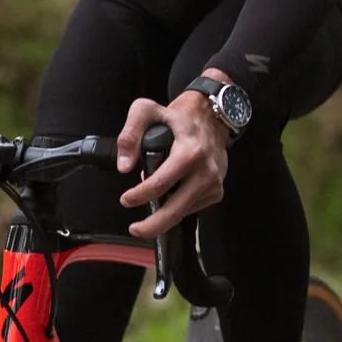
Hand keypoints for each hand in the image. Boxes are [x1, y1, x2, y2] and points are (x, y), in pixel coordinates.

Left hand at [117, 72, 234, 240]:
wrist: (210, 120)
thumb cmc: (176, 119)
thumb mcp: (146, 112)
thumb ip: (129, 135)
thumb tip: (124, 166)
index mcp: (189, 151)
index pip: (161, 183)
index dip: (140, 195)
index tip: (126, 200)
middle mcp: (205, 170)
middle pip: (176, 209)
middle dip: (153, 225)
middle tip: (136, 229)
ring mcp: (213, 183)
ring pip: (183, 212)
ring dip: (163, 214)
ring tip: (151, 202)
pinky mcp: (217, 191)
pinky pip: (192, 207)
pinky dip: (177, 205)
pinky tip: (172, 191)